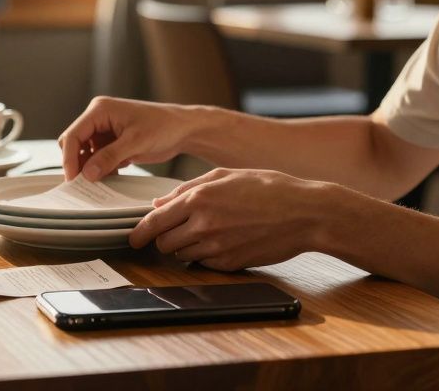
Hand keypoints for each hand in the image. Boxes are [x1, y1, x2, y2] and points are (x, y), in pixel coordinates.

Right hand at [57, 97, 194, 179]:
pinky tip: (113, 175)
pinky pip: (98, 158)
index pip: (73, 134)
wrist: (183, 129)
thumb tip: (87, 174)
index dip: (69, 158)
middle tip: (84, 184)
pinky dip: (102, 169)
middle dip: (78, 163)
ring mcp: (105, 131)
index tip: (72, 179)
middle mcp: (99, 118)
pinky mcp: (112, 142)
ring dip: (91, 168)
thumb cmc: (163, 126)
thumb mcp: (136, 142)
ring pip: (85, 153)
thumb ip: (109, 157)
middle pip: (74, 144)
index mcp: (100, 110)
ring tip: (102, 181)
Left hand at [130, 168, 331, 270]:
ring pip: (182, 255)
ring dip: (185, 246)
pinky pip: (204, 264)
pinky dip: (206, 255)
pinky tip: (223, 240)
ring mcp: (217, 248)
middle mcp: (203, 225)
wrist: (304, 213)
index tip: (134, 238)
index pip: (154, 222)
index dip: (140, 233)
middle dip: (164, 238)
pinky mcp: (230, 264)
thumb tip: (159, 203)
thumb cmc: (268, 188)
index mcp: (199, 199)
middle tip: (174, 231)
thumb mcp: (225, 175)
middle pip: (163, 243)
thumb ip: (188, 188)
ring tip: (205, 232)